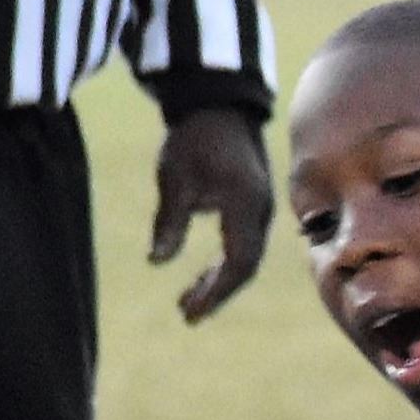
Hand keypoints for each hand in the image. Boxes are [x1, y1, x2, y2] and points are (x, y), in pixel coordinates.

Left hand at [151, 107, 272, 324]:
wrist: (220, 105)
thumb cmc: (194, 138)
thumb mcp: (174, 176)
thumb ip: (169, 220)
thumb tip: (157, 261)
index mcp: (244, 204)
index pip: (239, 262)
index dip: (216, 291)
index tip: (191, 311)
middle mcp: (261, 211)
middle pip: (246, 267)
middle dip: (217, 293)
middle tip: (186, 314)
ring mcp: (261, 210)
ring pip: (247, 259)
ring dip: (220, 282)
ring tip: (188, 300)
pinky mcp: (255, 208)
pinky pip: (246, 246)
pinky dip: (225, 265)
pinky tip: (204, 276)